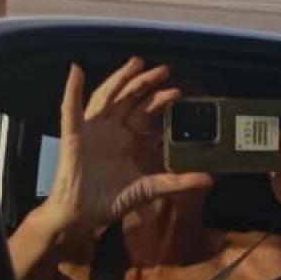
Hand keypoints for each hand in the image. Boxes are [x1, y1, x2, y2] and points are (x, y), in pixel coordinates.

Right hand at [35, 57, 211, 241]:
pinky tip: (76, 72)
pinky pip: (71, 109)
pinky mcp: (74, 135)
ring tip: (135, 63)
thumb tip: (209, 179)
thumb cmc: (113, 200)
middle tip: (164, 70)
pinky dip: (71, 90)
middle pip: (131, 98)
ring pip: (108, 97)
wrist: (83, 215)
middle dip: (147, 83)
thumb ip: (178, 181)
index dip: (161, 99)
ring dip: (120, 79)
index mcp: (131, 139)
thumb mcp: (150, 188)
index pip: (148, 112)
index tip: (178, 92)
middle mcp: (114, 130)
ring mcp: (94, 130)